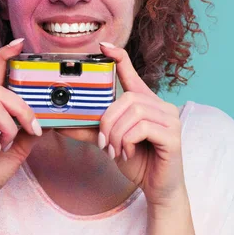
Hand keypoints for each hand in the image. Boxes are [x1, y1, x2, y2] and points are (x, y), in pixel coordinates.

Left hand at [97, 42, 186, 206]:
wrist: (158, 188)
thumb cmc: (137, 161)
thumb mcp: (110, 142)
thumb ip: (90, 130)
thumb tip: (61, 123)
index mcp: (145, 103)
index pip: (132, 73)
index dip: (119, 58)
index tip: (104, 46)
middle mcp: (161, 106)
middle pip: (127, 98)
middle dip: (108, 121)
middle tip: (104, 142)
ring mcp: (170, 119)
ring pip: (133, 113)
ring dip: (116, 134)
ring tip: (115, 151)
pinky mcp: (173, 136)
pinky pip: (142, 128)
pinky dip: (127, 141)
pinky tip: (127, 153)